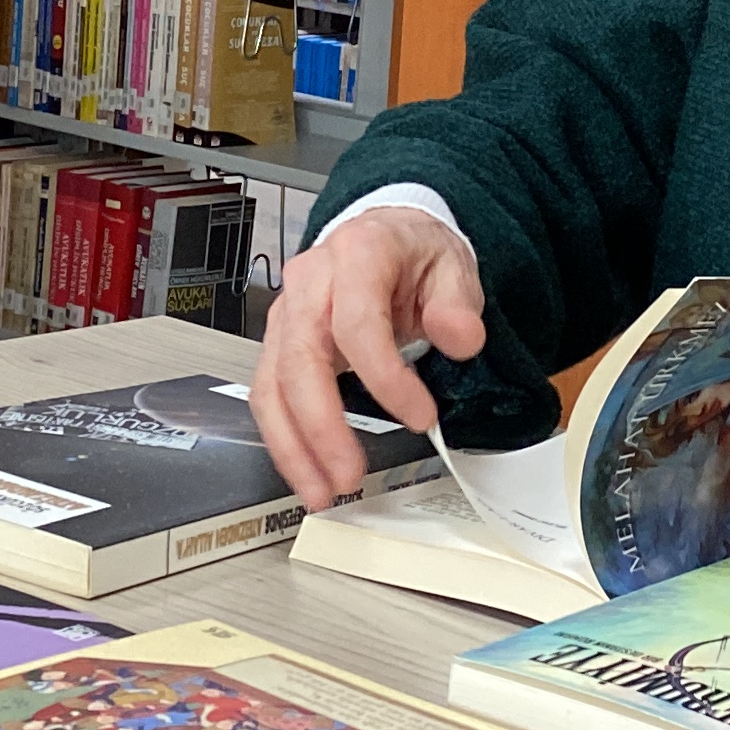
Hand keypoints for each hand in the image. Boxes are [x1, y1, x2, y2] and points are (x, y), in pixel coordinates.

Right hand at [249, 206, 486, 510]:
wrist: (386, 239)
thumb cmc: (413, 255)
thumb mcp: (452, 266)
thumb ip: (457, 303)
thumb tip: (460, 337)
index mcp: (357, 253)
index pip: (356, 323)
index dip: (385, 378)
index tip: (420, 417)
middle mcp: (310, 282)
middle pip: (299, 360)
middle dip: (321, 426)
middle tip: (350, 474)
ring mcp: (288, 313)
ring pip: (271, 385)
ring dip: (294, 446)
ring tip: (322, 490)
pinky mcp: (279, 343)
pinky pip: (269, 396)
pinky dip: (285, 440)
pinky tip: (307, 471)